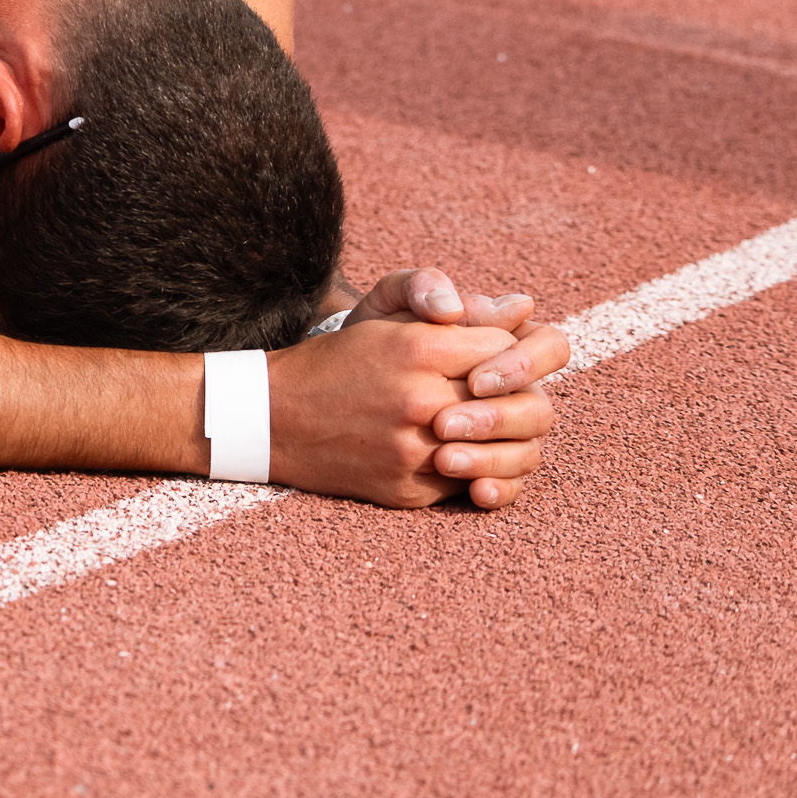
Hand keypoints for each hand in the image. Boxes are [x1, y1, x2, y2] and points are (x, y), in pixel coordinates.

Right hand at [271, 271, 564, 508]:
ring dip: (498, 435)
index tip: (483, 354)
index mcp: (416, 350)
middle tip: (493, 392)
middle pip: (513, 400)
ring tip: (481, 423)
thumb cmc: (334, 362)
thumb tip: (523, 307)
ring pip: (499, 447)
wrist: (273, 420)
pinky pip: (471, 481)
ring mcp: (416, 451)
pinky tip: (457, 451)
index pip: (503, 347)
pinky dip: (473, 467)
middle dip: (510, 394)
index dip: (501, 349)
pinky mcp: (411, 489)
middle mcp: (420, 402)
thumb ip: (452, 310)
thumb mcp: (383, 320)